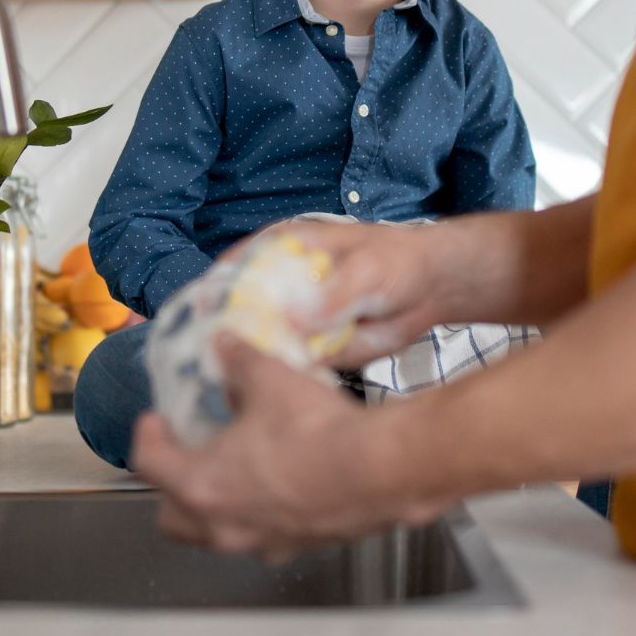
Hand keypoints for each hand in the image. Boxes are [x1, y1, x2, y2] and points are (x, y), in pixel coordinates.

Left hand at [132, 334, 443, 560]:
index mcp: (201, 485)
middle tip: (185, 454)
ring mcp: (261, 543)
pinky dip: (259, 513)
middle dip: (172, 487)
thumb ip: (239, 361)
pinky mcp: (298, 547)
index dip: (147, 436)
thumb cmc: (318, 434)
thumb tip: (226, 345)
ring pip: (218, 533)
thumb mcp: (270, 380)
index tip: (156, 420)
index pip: (149, 464)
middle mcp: (224, 525)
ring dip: (217, 504)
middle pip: (173, 518)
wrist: (380, 471)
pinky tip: (282, 482)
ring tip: (236, 468)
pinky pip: (262, 536)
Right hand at [225, 219, 459, 369]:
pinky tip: (283, 386)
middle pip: (239, 309)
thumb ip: (332, 296)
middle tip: (217, 357)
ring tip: (242, 380)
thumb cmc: (395, 262)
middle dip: (227, 332)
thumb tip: (295, 321)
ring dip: (253, 361)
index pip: (236, 266)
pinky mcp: (315, 346)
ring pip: (262, 342)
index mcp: (284, 249)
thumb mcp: (365, 271)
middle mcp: (282, 285)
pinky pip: (292, 364)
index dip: (215, 289)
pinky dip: (286, 375)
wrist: (432, 288)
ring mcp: (297, 318)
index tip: (204, 314)